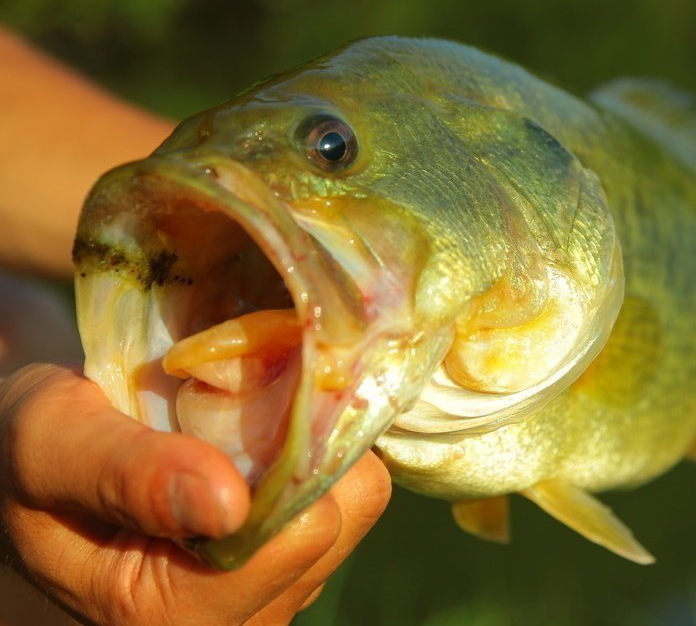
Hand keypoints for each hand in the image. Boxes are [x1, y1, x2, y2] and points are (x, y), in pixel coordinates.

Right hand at [0, 364, 390, 625]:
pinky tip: (261, 441)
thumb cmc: (41, 463)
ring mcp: (281, 595)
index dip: (284, 453)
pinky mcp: (300, 567)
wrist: (50, 478)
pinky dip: (317, 455)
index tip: (244, 391)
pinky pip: (349, 498)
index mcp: (174, 618)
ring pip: (354, 502)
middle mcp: (247, 621)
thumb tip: (228, 503)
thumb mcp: (46, 446)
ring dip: (312, 446)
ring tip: (247, 422)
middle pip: (340, 514)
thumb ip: (123, 473)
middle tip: (241, 399)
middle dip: (298, 443)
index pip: (296, 533)